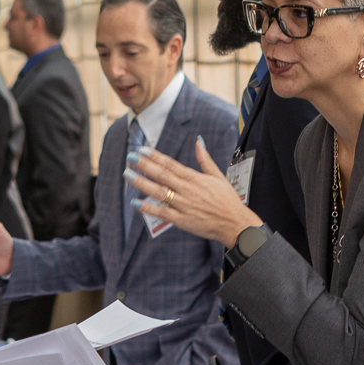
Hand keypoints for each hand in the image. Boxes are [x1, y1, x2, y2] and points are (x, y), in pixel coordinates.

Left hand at [125, 139, 261, 247]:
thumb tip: (198, 141)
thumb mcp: (218, 176)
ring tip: (128, 175)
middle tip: (130, 157)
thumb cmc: (227, 200)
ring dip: (142, 183)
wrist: (235, 223)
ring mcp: (184, 205)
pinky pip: (162, 213)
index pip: (171, 165)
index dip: (156, 157)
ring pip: (159, 192)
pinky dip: (148, 208)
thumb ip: (205, 159)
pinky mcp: (182, 220)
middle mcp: (187, 190)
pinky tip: (136, 203)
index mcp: (195, 178)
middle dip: (145, 166)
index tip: (142, 150)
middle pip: (162, 175)